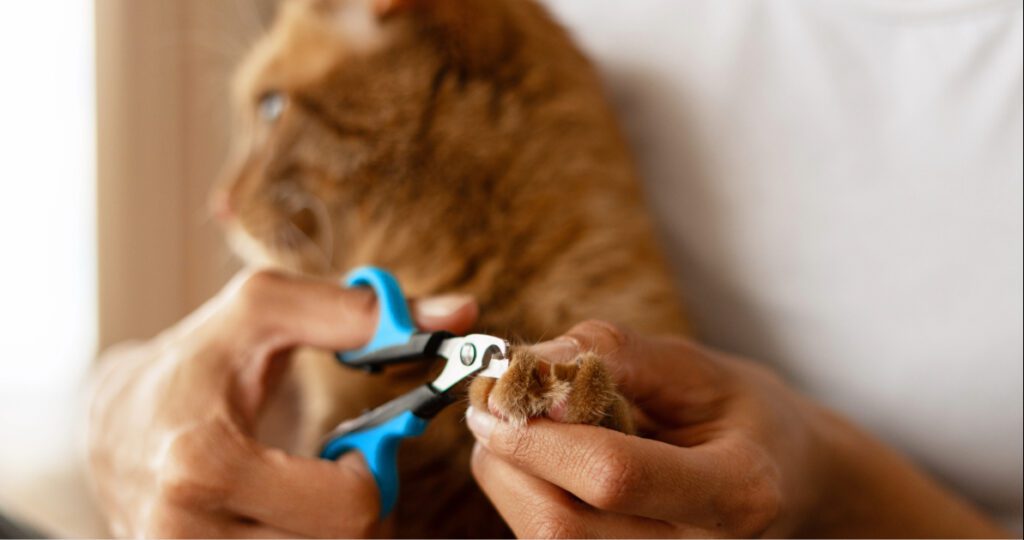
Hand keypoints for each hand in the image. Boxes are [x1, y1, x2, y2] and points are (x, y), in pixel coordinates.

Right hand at [86, 269, 477, 536]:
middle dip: (363, 507)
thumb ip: (363, 313)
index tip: (356, 444)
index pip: (349, 510)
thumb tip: (462, 314)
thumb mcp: (267, 312)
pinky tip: (289, 515)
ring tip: (311, 490)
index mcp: (203, 464)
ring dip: (335, 530)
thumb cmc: (198, 360)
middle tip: (340, 470)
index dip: (374, 472)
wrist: (113, 422)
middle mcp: (184, 533)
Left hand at [467, 321, 1007, 537]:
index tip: (496, 394)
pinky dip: (527, 495)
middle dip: (508, 460)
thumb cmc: (743, 415)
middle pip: (559, 528)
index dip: (541, 436)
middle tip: (493, 406)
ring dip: (509, 477)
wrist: (788, 480)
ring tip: (532, 428)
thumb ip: (614, 357)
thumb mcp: (696, 367)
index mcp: (735, 492)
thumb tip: (528, 362)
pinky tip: (550, 462)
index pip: (612, 477)